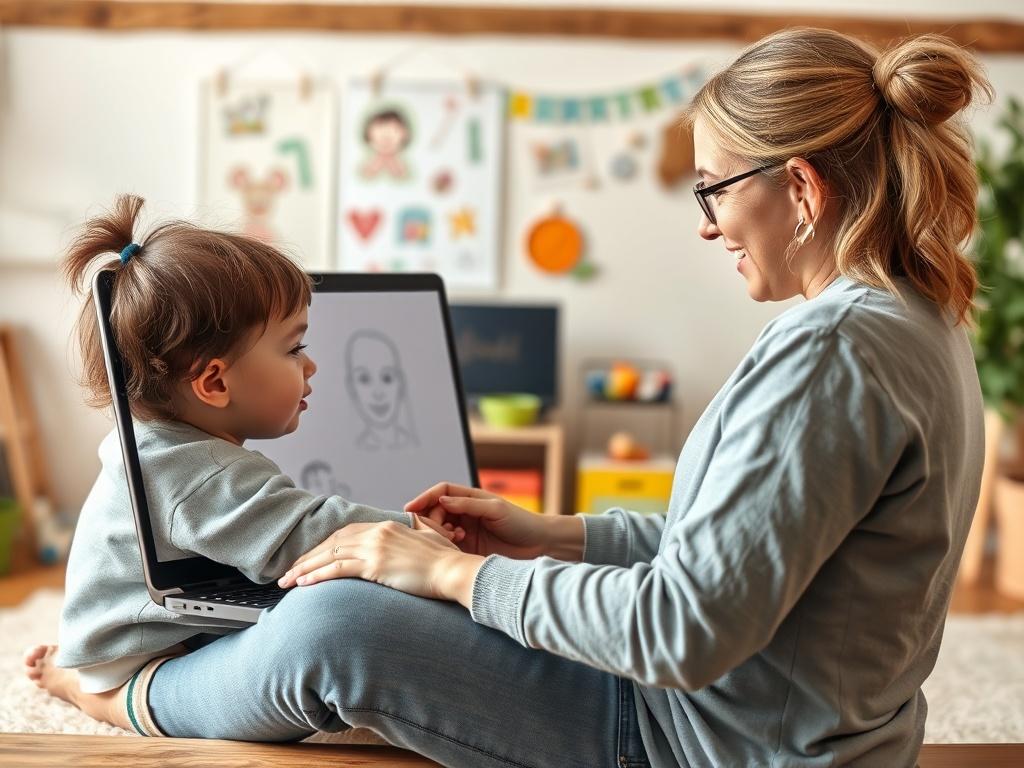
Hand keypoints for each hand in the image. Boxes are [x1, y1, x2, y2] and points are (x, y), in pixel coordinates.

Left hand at [277, 517, 484, 605]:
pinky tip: (303, 584)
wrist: (453, 571)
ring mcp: (375, 547)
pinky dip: (317, 575)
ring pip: (329, 555)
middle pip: (332, 543)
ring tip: (287, 581)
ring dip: (304, 568)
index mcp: (387, 526)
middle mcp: (377, 532)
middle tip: (289, 571)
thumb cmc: (445, 562)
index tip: (310, 559)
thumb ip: (411, 538)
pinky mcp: (375, 564)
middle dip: (307, 557)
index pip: (345, 534)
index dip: (324, 547)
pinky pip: (337, 569)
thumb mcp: (426, 542)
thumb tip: (405, 542)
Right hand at [405, 482, 551, 560]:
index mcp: (471, 498)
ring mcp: (465, 531)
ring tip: (451, 538)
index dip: (424, 498)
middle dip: (431, 518)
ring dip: (438, 532)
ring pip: (439, 529)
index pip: (441, 493)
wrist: (539, 545)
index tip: (410, 508)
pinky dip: (445, 545)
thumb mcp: (495, 509)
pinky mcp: (467, 549)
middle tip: (438, 529)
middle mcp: (465, 513)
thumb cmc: (521, 522)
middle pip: (435, 511)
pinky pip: (447, 546)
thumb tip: (441, 501)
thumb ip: (467, 504)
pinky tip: (455, 547)